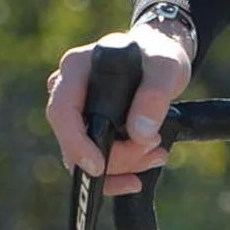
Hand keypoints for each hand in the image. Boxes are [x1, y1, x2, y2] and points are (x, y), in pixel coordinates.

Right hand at [46, 24, 194, 197]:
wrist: (159, 63)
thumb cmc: (158, 57)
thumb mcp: (166, 68)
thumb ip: (155, 96)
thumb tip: (140, 134)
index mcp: (76, 68)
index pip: (62, 110)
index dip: (76, 143)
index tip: (98, 166)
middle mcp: (67, 90)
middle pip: (74, 138)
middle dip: (115, 157)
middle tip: (154, 151)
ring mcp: (75, 112)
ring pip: (83, 155)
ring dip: (121, 165)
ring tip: (156, 155)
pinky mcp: (86, 129)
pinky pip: (91, 159)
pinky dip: (116, 172)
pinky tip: (138, 172)